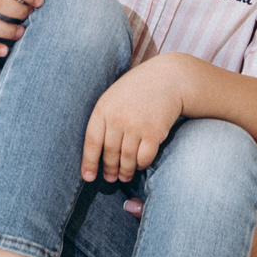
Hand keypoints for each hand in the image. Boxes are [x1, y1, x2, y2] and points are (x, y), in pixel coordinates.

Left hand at [81, 58, 187, 183]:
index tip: (88, 177)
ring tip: (123, 177)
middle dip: (109, 169)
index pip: (92, 142)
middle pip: (110, 153)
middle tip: (110, 178)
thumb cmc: (137, 89)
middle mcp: (118, 118)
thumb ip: (104, 119)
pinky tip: (139, 165)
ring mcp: (136, 126)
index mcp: (103, 109)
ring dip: (125, 171)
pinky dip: (141, 165)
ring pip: (127, 158)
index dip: (89, 162)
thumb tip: (96, 150)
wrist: (169, 79)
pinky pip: (144, 158)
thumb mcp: (113, 97)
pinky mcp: (154, 133)